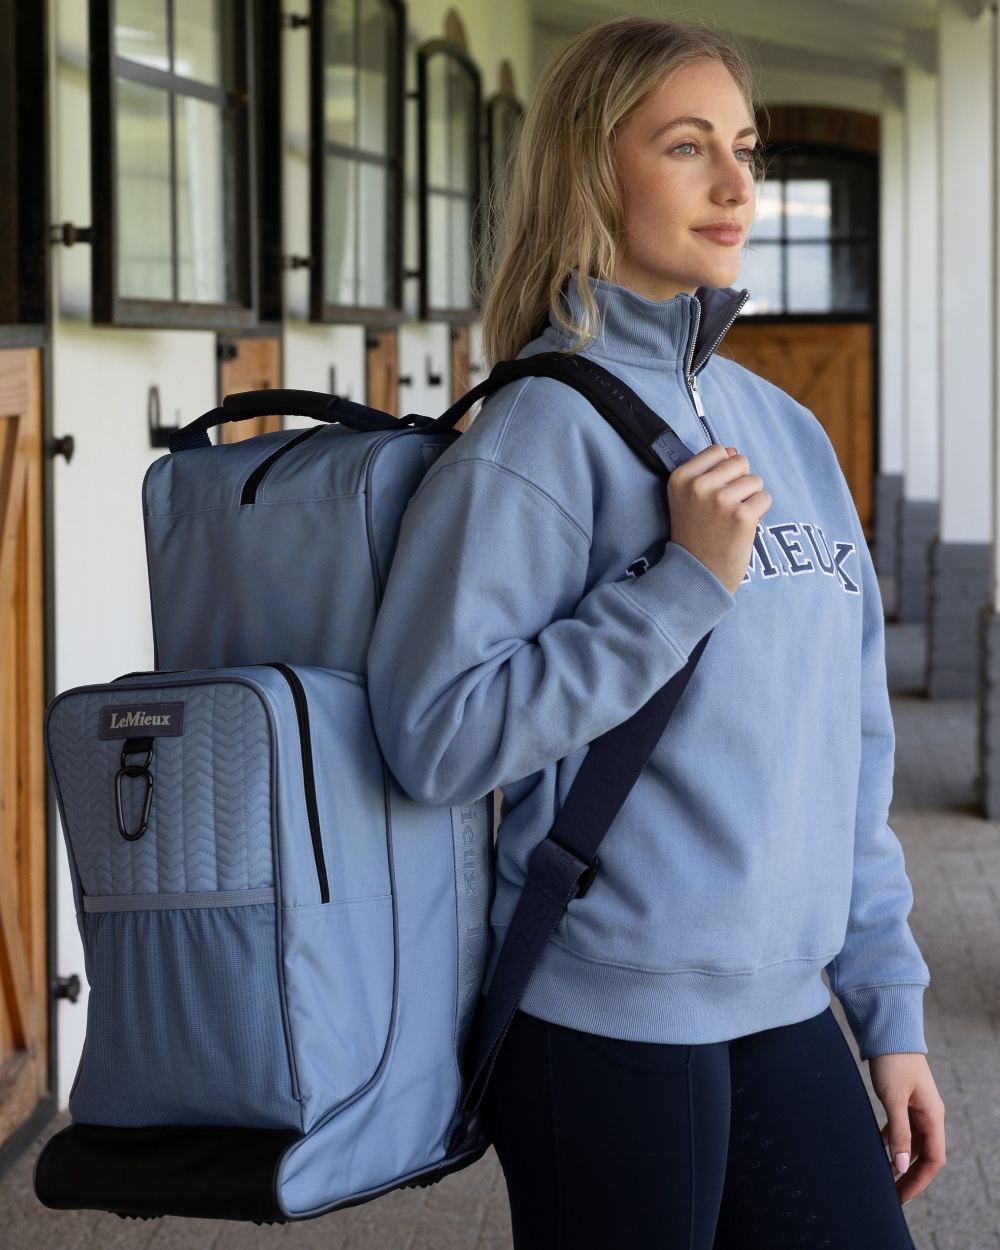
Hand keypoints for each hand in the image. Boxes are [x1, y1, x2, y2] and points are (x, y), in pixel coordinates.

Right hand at [667, 445, 770, 595]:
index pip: (718, 451)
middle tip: (724, 510)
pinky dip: (759, 514)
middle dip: (739, 483)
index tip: (713, 494)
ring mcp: (720, 500)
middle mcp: (698, 486)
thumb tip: (733, 449)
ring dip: (750, 499)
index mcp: (680, 478)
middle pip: (740, 461)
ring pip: (755, 480)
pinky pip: (765, 499)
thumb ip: (708, 471)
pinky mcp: (742, 516)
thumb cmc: (696, 535)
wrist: (698, 575)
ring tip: (732, 520)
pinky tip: (742, 529)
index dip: (723, 471)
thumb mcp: (688, 499)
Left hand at [868, 1052, 945, 1204]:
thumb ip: (898, 1132)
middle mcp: (929, 1114)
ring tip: (884, 1177)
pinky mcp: (904, 1099)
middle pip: (924, 1155)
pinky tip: (879, 1148)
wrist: (888, 1031)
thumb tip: (900, 1166)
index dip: (918, 1180)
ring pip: (913, 1142)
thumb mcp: (893, 1098)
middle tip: (892, 1194)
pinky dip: (893, 1141)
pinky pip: (903, 1128)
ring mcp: (917, 1107)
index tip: (901, 1196)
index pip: (933, 1159)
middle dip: (910, 1176)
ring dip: (901, 1160)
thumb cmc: (892, 1061)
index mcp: (933, 1116)